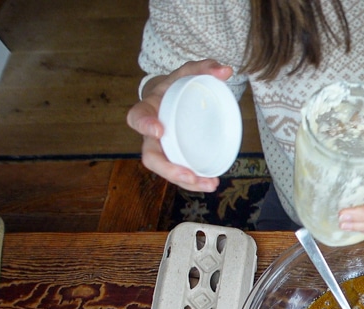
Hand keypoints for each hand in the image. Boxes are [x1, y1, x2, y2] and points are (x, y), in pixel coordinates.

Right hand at [126, 60, 232, 191]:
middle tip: (188, 175)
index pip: (137, 117)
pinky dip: (194, 181)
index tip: (158, 129)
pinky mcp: (175, 157)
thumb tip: (226, 70)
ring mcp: (162, 148)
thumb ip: (203, 68)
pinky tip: (211, 183)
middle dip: (168, 169)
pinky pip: (180, 172)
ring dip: (186, 182)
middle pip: (151, 156)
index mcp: (148, 108)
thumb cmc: (177, 86)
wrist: (172, 97)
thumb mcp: (188, 73)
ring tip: (209, 184)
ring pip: (166, 170)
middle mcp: (150, 133)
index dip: (144, 124)